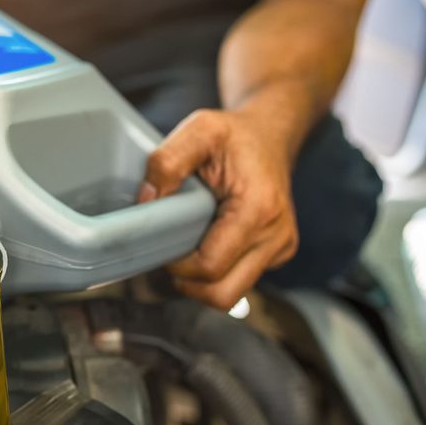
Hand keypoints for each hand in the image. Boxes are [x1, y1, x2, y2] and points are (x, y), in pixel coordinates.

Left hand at [138, 108, 299, 309]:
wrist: (270, 136)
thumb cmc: (234, 135)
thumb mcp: (199, 130)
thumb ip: (167, 161)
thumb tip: (145, 201)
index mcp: (258, 209)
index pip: (209, 267)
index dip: (177, 265)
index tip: (161, 242)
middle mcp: (276, 235)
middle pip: (222, 294)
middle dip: (187, 283)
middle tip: (169, 254)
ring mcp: (280, 248)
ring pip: (231, 294)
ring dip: (200, 283)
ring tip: (184, 250)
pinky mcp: (277, 254)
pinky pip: (240, 282)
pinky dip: (216, 274)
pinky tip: (203, 245)